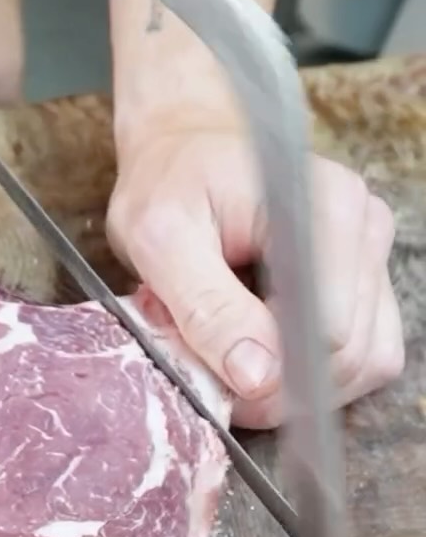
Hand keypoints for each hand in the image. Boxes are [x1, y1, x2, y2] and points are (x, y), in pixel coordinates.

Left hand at [106, 121, 404, 429]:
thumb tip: (259, 378)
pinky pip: (364, 359)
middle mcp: (365, 229)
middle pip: (347, 357)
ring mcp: (373, 257)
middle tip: (209, 361)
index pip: (328, 334)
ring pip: (359, 366)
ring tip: (234, 346)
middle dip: (277, 383)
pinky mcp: (369, 284)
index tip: (214, 373)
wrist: (184, 153)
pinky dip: (314, 376)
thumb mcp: (161, 241)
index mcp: (326, 210)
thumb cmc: (168, 186)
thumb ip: (208, 309)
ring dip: (294, 383)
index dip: (272, 375)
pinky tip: (267, 347)